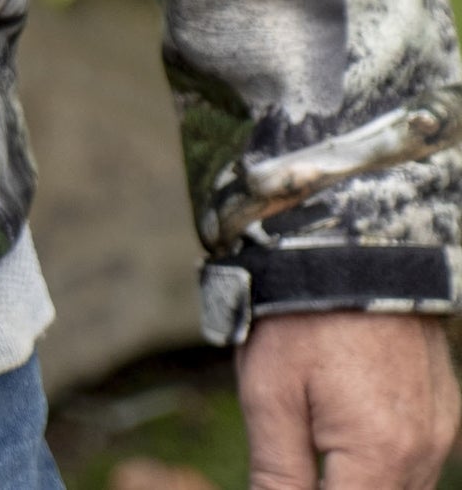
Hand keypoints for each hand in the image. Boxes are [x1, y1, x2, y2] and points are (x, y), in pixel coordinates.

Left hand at [236, 309, 459, 488]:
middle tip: (294, 455)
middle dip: (331, 485)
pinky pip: (414, 464)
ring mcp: (440, 433)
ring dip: (355, 481)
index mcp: (379, 454)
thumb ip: (276, 472)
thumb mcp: (268, 393)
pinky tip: (342, 433)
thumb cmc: (299, 317)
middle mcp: (423, 453)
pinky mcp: (443, 413)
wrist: (349, 245)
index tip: (285, 474)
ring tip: (312, 437)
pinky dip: (378, 464)